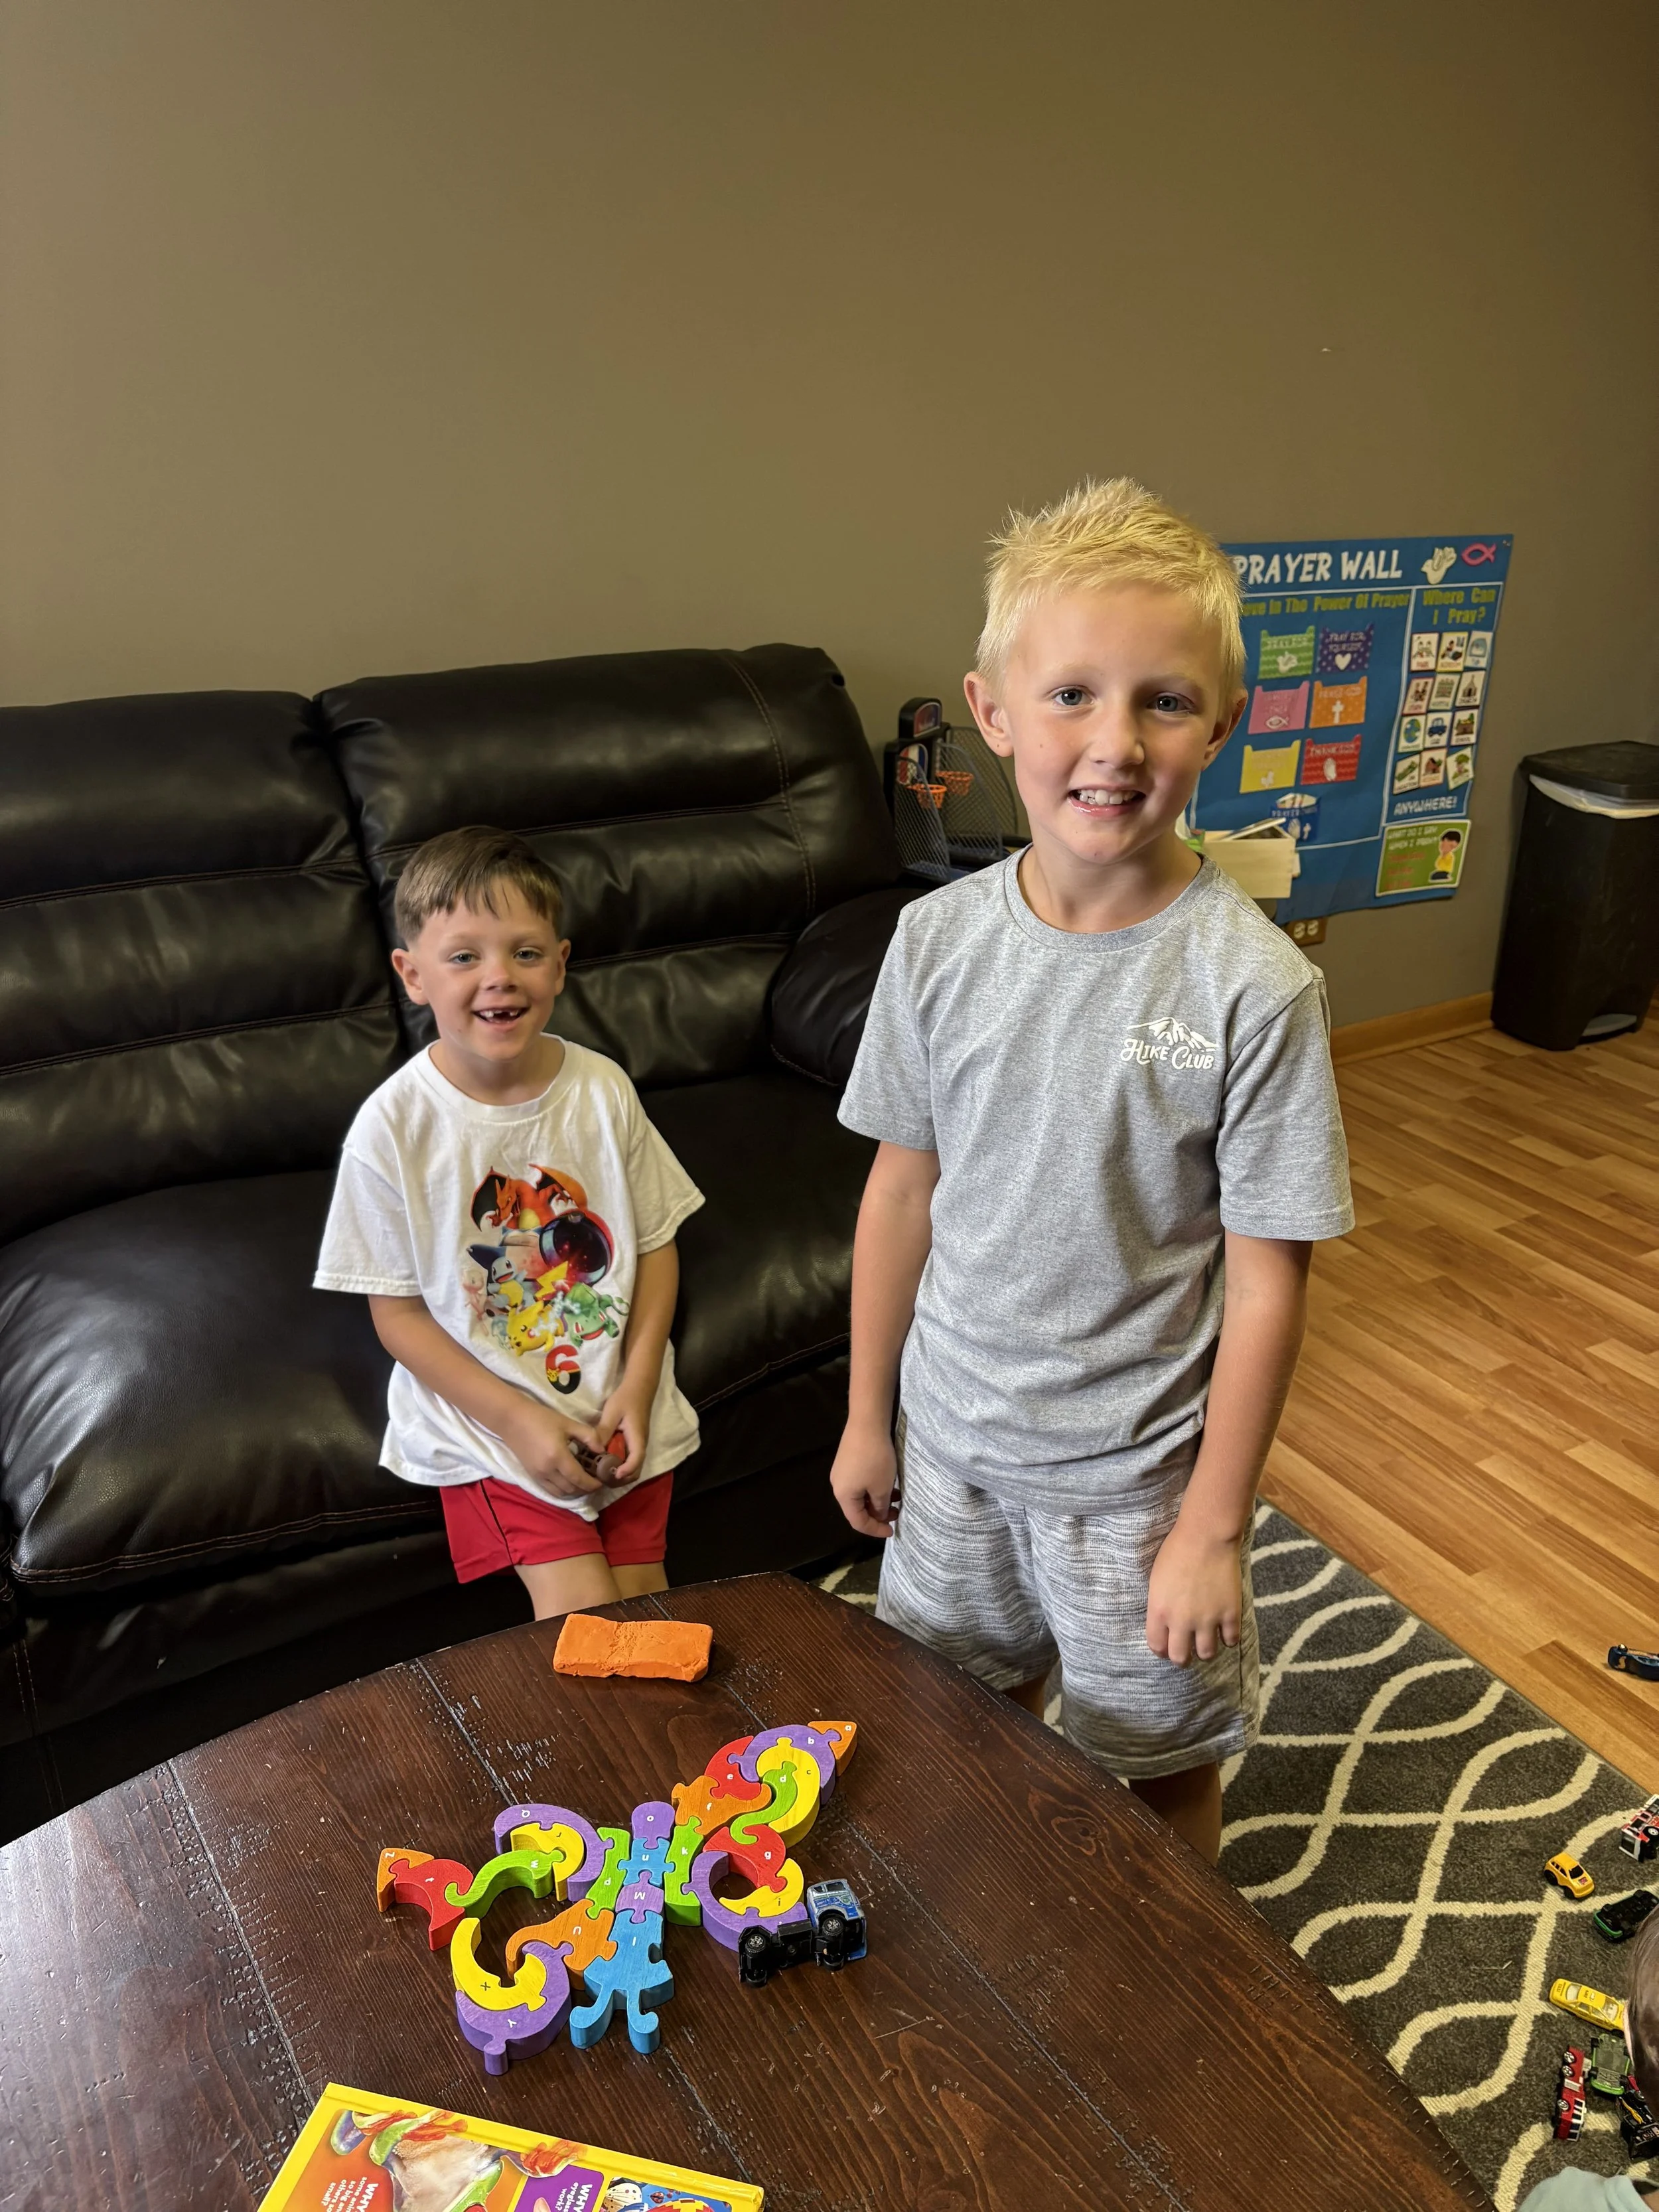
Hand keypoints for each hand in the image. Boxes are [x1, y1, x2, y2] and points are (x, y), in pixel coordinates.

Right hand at [499, 1401, 605, 1499]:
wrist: (513, 1420)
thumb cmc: (542, 1418)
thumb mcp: (568, 1423)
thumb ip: (588, 1436)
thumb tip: (602, 1450)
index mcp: (558, 1456)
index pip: (579, 1478)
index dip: (592, 1484)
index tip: (603, 1481)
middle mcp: (547, 1470)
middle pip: (571, 1489)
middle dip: (586, 1488)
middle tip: (596, 1481)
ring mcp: (538, 1475)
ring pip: (561, 1493)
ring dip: (574, 1491)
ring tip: (584, 1482)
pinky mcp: (532, 1476)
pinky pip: (550, 1490)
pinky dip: (562, 1490)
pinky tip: (568, 1482)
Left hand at [594, 1377, 654, 1481]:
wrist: (639, 1387)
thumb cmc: (626, 1398)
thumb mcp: (612, 1412)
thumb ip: (604, 1430)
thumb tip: (595, 1449)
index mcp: (637, 1437)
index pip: (636, 1459)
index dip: (626, 1470)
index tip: (613, 1475)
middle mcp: (640, 1444)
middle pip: (636, 1470)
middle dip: (621, 1479)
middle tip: (602, 1479)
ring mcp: (638, 1444)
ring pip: (633, 1467)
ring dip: (620, 1474)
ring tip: (602, 1474)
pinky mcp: (634, 1443)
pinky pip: (629, 1460)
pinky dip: (620, 1467)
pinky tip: (605, 1464)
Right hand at [830, 1423, 898, 1538]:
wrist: (867, 1423)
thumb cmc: (875, 1459)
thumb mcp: (881, 1487)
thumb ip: (880, 1507)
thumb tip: (879, 1515)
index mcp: (843, 1496)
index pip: (858, 1522)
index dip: (875, 1530)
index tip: (893, 1531)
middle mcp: (838, 1486)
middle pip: (857, 1509)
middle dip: (878, 1514)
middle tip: (897, 1513)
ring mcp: (842, 1472)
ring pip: (860, 1495)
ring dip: (877, 1500)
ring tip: (896, 1497)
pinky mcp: (847, 1461)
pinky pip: (860, 1482)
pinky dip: (873, 1488)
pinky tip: (887, 1483)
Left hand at [1145, 1518, 1241, 1665]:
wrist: (1206, 1536)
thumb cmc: (1176, 1551)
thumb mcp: (1156, 1580)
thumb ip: (1159, 1605)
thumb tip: (1163, 1624)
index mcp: (1159, 1611)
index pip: (1157, 1647)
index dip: (1162, 1650)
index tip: (1166, 1647)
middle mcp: (1182, 1621)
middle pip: (1181, 1658)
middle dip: (1182, 1658)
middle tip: (1186, 1652)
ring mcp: (1208, 1619)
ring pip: (1207, 1654)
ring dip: (1205, 1651)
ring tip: (1206, 1642)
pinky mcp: (1230, 1613)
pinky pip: (1230, 1640)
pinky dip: (1228, 1638)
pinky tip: (1225, 1630)